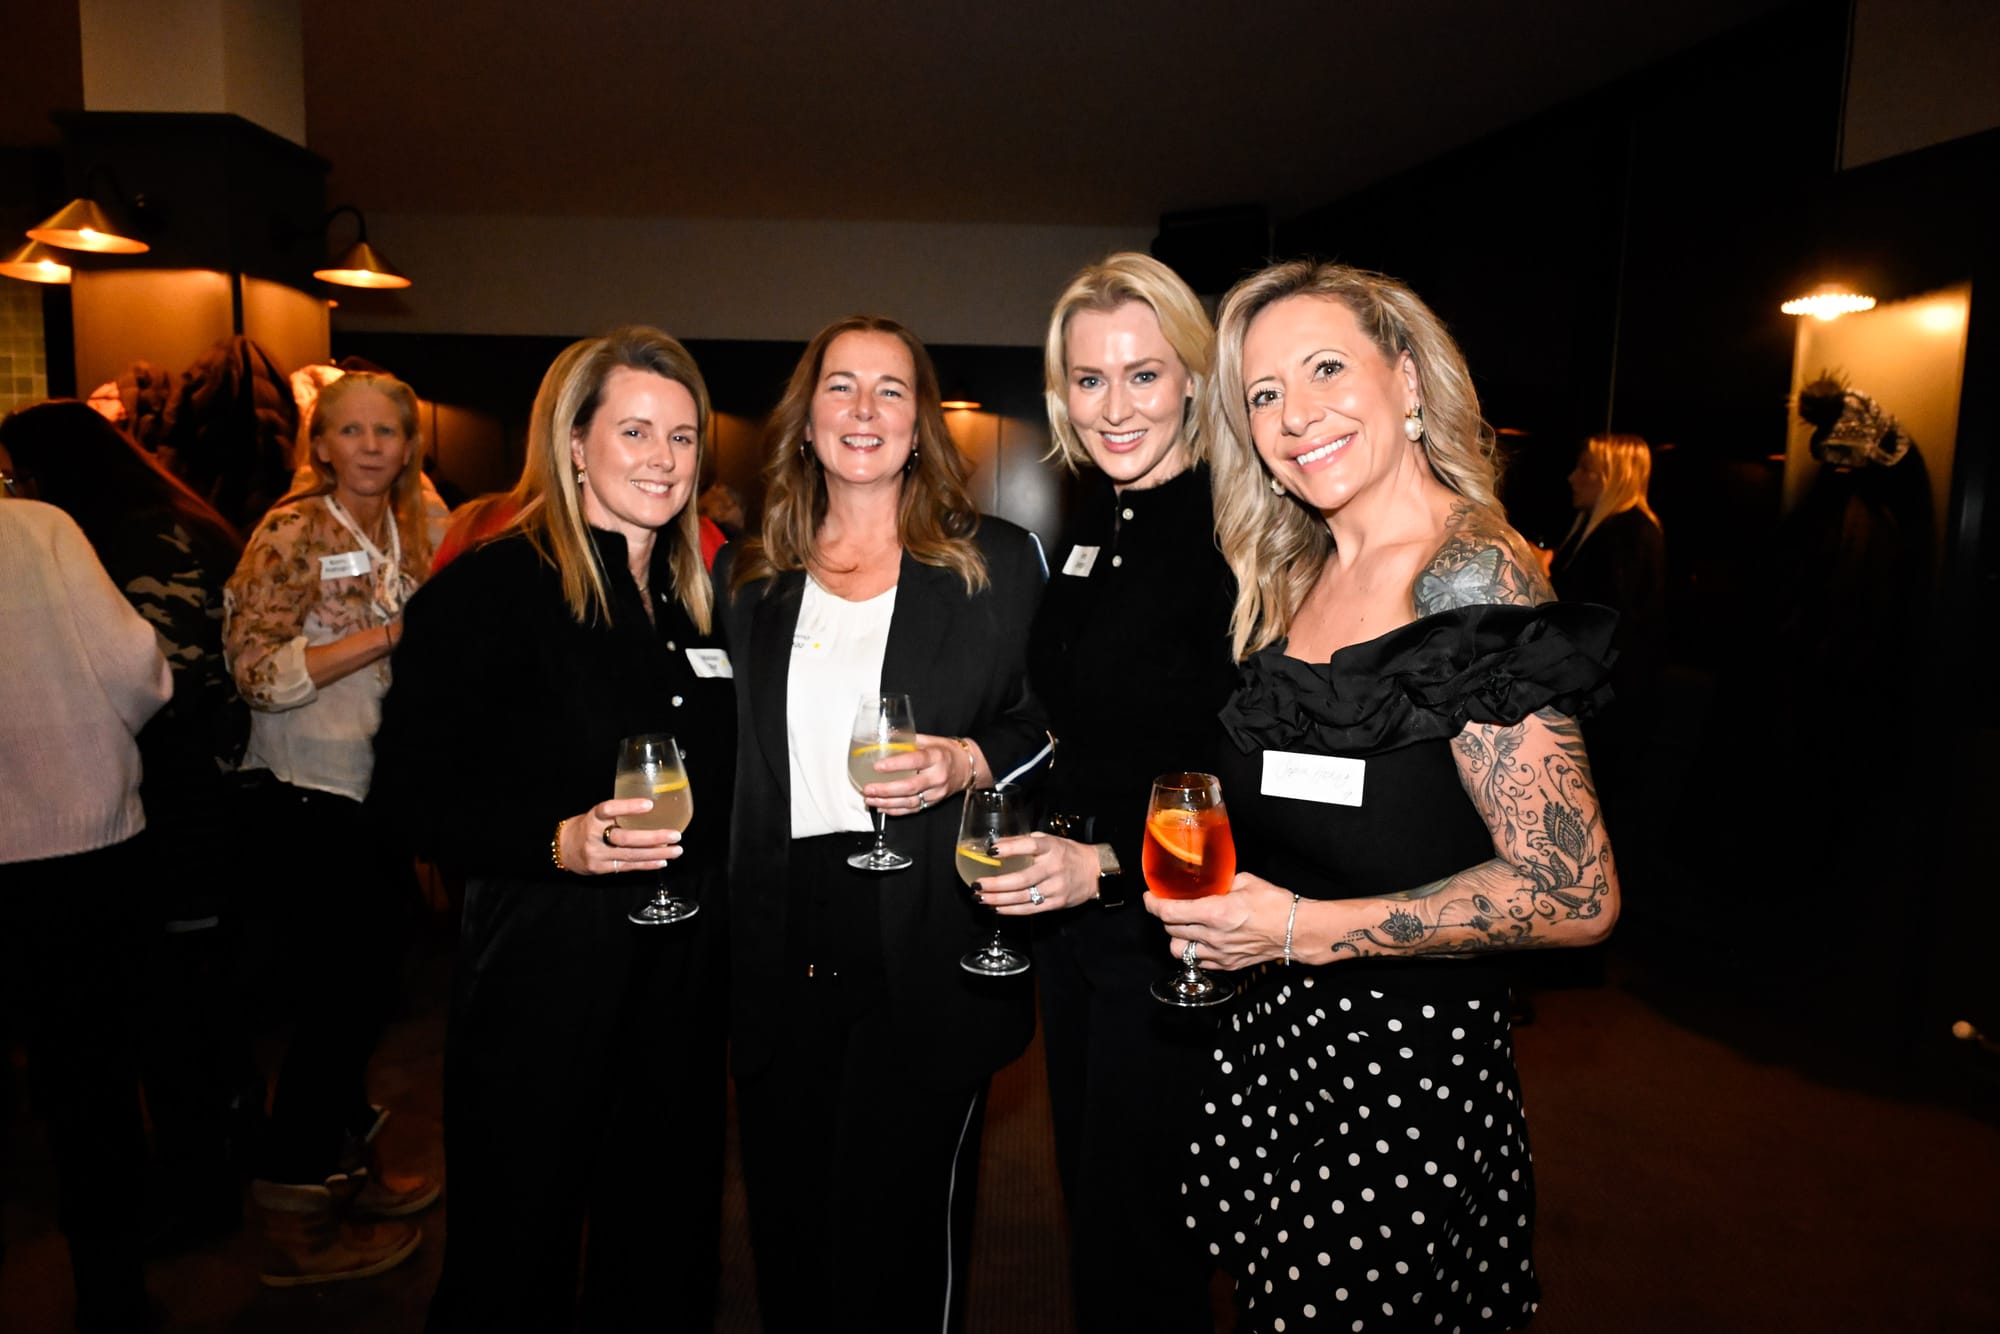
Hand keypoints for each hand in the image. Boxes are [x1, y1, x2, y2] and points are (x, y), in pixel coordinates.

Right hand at [560, 798, 681, 874]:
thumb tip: (654, 808)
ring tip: (676, 850)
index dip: (628, 807)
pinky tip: (663, 861)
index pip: (608, 809)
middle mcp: (594, 836)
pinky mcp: (602, 869)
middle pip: (624, 838)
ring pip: (630, 855)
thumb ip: (619, 813)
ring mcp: (598, 855)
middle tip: (674, 834)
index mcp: (593, 818)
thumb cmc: (588, 826)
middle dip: (652, 838)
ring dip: (657, 853)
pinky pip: (628, 867)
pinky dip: (647, 864)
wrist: (564, 848)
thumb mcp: (597, 815)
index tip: (649, 804)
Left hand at [858, 731, 982, 815]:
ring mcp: (936, 793)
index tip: (877, 766)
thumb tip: (884, 737)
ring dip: (887, 803)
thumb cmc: (947, 752)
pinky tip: (882, 807)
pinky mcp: (933, 803)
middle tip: (868, 789)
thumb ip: (908, 740)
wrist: (967, 767)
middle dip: (886, 790)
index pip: (914, 761)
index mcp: (936, 757)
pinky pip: (913, 810)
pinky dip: (895, 810)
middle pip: (910, 787)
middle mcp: (937, 777)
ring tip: (870, 799)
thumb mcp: (930, 740)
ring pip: (910, 802)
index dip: (895, 765)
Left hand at [974, 834, 1097, 914]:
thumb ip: (1024, 842)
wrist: (1094, 872)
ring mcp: (1056, 887)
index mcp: (1051, 847)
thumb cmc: (1067, 853)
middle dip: (996, 883)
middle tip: (977, 885)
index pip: (1029, 846)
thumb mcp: (1049, 840)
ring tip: (981, 898)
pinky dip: (1011, 910)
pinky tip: (997, 908)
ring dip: (999, 899)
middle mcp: (1053, 867)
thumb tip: (996, 844)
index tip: (990, 850)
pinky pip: (1031, 909)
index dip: (1009, 848)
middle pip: (1022, 878)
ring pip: (1023, 897)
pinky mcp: (1057, 903)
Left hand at [1143, 871, 1292, 969]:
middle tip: (1169, 906)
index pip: (1169, 912)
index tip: (1149, 898)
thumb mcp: (1245, 881)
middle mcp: (1213, 936)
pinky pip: (1197, 962)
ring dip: (1176, 936)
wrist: (1297, 930)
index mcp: (1215, 912)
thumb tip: (1209, 878)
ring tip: (1183, 926)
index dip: (1153, 904)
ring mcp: (1219, 954)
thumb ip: (1221, 881)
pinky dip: (1193, 951)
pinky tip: (1199, 940)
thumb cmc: (1275, 903)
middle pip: (1170, 929)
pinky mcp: (1227, 965)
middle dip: (1164, 916)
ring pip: (1178, 950)